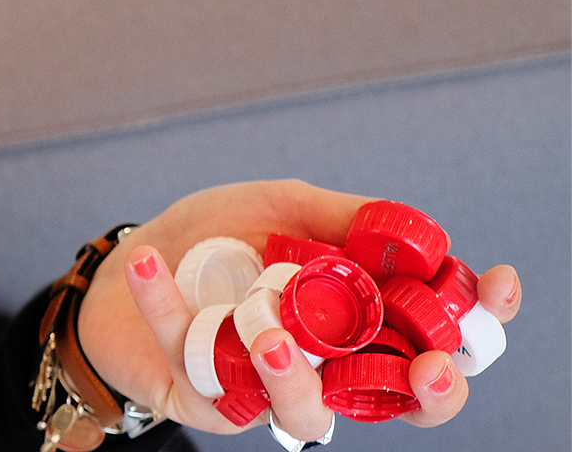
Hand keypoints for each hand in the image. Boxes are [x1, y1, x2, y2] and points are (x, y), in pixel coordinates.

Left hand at [75, 180, 522, 437]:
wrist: (129, 259)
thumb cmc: (215, 236)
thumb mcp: (282, 207)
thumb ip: (344, 220)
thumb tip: (415, 234)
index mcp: (361, 320)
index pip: (438, 336)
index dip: (477, 324)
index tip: (494, 290)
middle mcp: (327, 366)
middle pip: (399, 399)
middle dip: (428, 390)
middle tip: (426, 368)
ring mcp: (269, 392)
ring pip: (304, 415)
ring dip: (293, 378)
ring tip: (269, 333)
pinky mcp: (207, 402)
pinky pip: (196, 368)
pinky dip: (165, 308)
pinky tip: (147, 262)